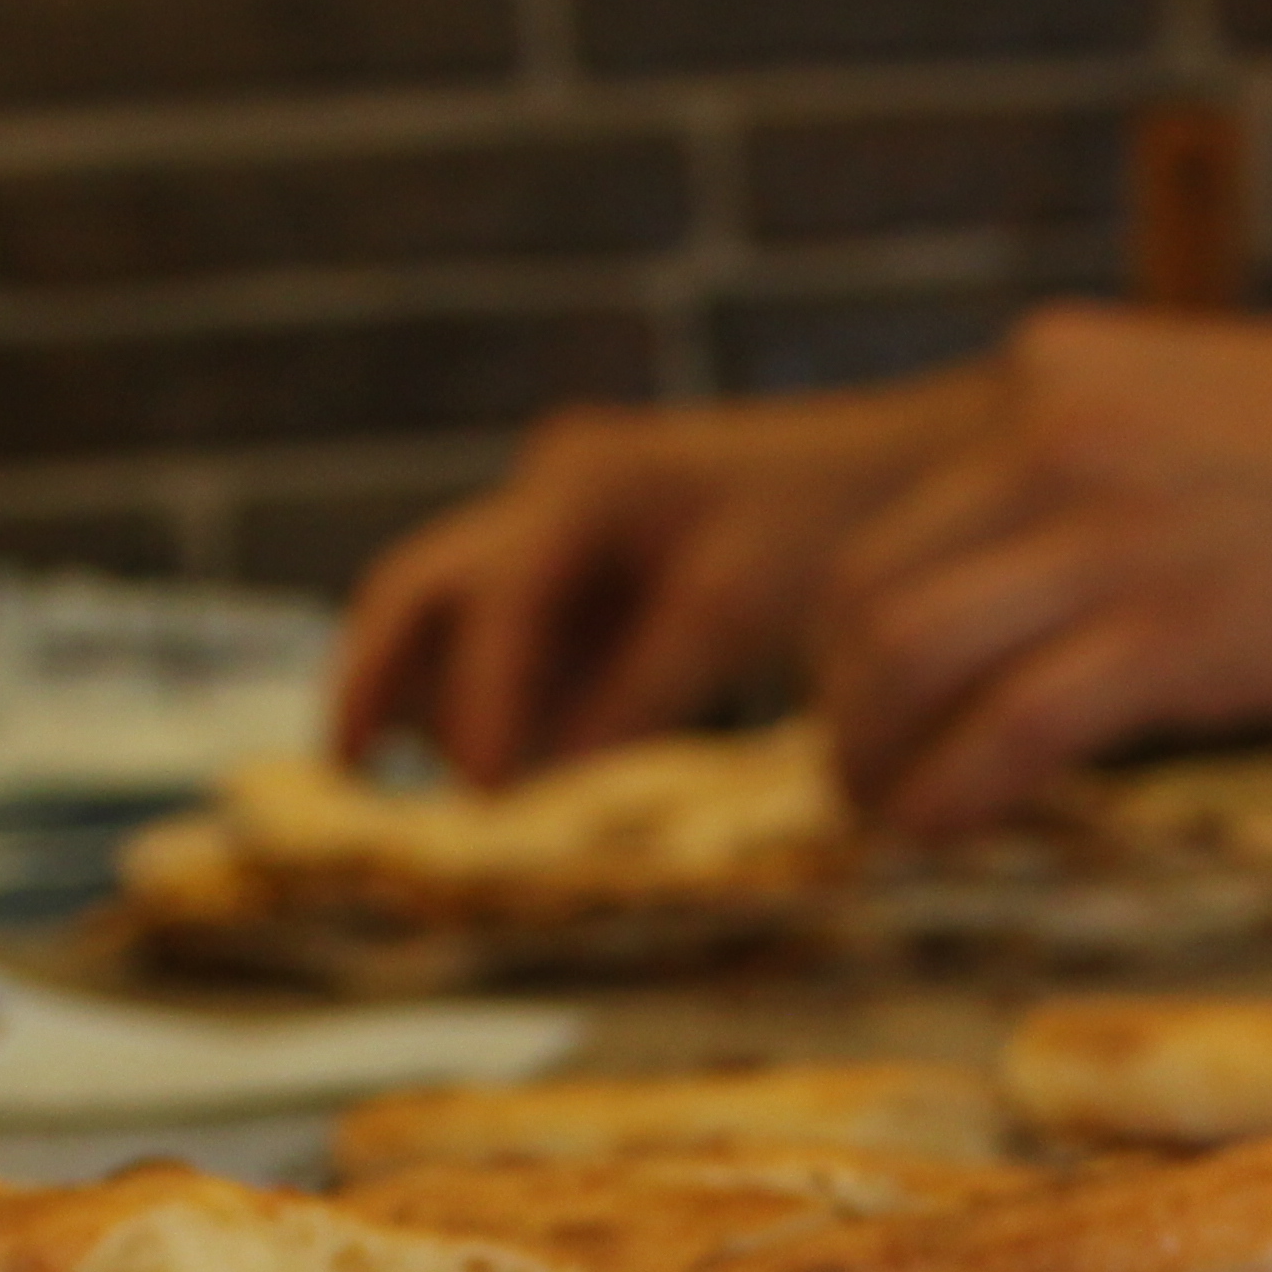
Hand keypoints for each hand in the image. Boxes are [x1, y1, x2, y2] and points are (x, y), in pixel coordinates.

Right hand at [332, 377, 975, 785]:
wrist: (917, 468)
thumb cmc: (845, 524)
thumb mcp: (742, 604)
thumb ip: (636, 687)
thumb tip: (536, 775)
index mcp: (590, 482)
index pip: (498, 610)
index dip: (486, 711)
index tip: (481, 803)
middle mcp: (555, 490)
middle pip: (423, 590)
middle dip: (381, 682)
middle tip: (354, 782)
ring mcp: (563, 524)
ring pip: (449, 615)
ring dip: (424, 696)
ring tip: (403, 792)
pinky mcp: (588, 571)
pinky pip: (504, 641)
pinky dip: (489, 701)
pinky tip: (499, 775)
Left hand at [811, 299, 1271, 836]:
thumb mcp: (1195, 418)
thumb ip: (1093, 480)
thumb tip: (1031, 602)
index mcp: (1049, 381)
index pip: (884, 517)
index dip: (846, 632)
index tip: (868, 704)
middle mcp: (1051, 438)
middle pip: (860, 592)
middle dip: (838, 706)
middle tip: (860, 777)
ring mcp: (1109, 531)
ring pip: (903, 658)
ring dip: (872, 761)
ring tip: (892, 817)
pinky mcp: (1174, 628)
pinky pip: (1006, 728)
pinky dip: (949, 795)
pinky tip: (950, 832)